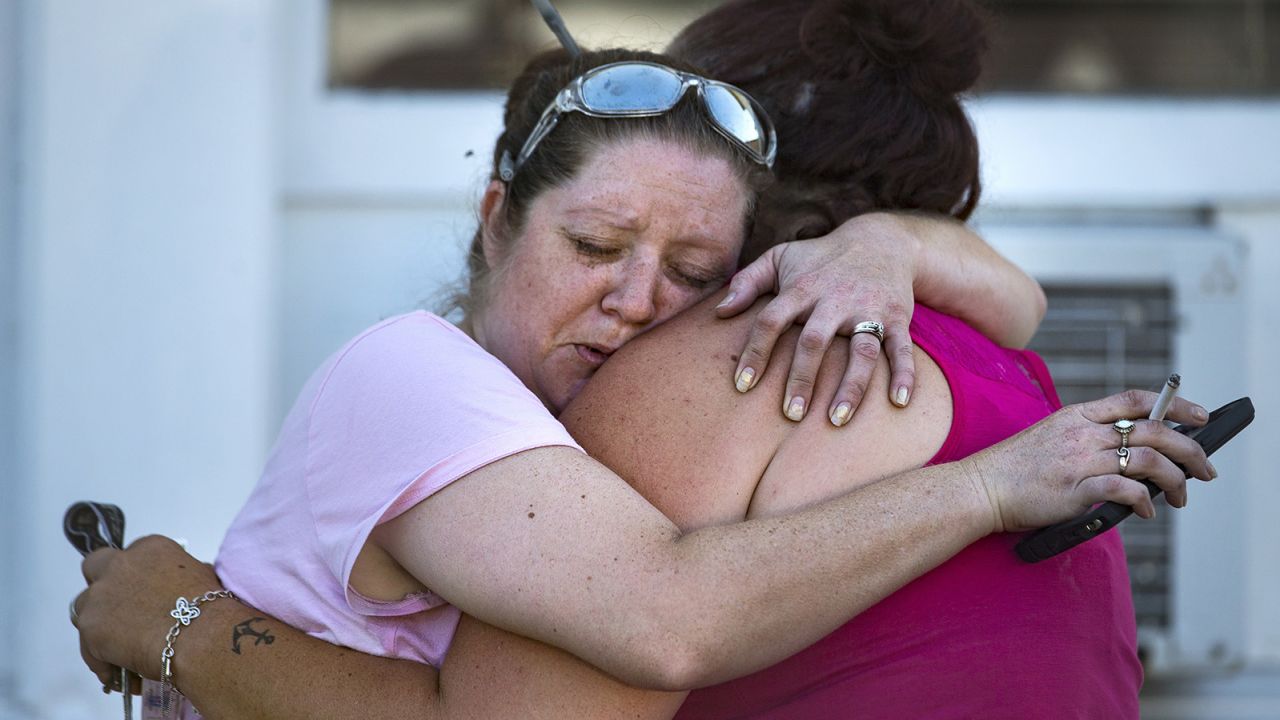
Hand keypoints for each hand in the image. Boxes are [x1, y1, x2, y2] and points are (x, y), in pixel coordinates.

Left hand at [72, 535, 220, 685]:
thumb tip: (178, 592)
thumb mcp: (201, 577)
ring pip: (85, 609)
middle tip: (119, 611)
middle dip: (103, 586)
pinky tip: (122, 674)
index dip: (134, 576)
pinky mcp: (91, 626)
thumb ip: (178, 577)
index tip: (142, 593)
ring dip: (99, 625)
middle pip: (95, 568)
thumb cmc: (211, 609)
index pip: (130, 556)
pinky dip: (103, 661)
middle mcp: (121, 564)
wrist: (203, 637)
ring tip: (121, 650)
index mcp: (150, 548)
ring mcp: (101, 594)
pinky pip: (88, 648)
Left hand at [715, 213, 918, 426]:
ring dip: (850, 386)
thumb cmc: (820, 257)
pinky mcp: (897, 317)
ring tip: (836, 420)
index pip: (771, 321)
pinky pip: (902, 348)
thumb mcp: (780, 258)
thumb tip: (719, 312)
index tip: (743, 386)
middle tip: (790, 414)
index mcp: (801, 288)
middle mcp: (834, 300)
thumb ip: (747, 281)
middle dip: (802, 378)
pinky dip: (904, 374)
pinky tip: (899, 402)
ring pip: (861, 351)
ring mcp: (868, 309)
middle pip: (815, 341)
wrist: (881, 240)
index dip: (756, 353)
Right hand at [970, 390, 1215, 532]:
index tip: (1199, 416)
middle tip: (1205, 468)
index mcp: (1077, 416)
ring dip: (1175, 480)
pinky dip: (1144, 501)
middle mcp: (1082, 433)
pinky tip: (1146, 510)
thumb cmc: (1015, 469)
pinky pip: (1125, 490)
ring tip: (1181, 496)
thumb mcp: (1052, 437)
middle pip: (1153, 430)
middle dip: (1190, 449)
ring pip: (1147, 460)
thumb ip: (1088, 439)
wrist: (981, 487)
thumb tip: (1133, 455)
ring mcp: (1079, 460)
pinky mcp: (1075, 489)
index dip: (1174, 404)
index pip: (1136, 400)